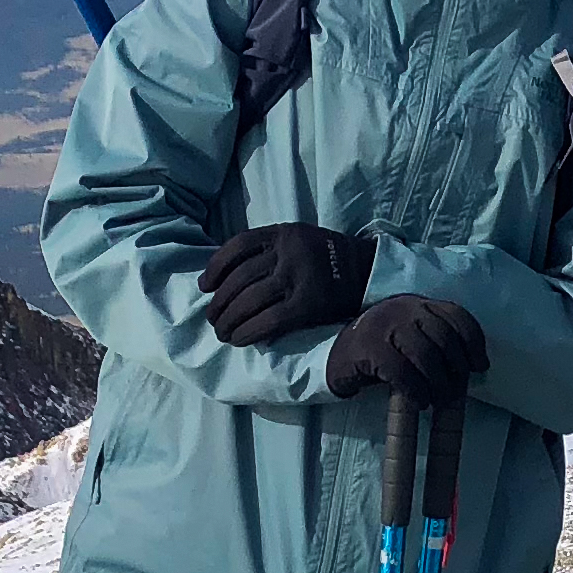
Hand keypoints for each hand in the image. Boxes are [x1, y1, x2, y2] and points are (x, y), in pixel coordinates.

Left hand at [198, 224, 373, 345]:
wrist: (367, 271)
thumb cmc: (324, 259)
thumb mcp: (297, 240)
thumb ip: (267, 251)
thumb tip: (222, 282)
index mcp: (283, 232)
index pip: (238, 246)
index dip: (215, 267)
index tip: (204, 287)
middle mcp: (288, 252)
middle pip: (239, 278)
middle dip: (220, 303)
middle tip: (212, 319)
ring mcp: (299, 277)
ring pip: (250, 300)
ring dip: (229, 320)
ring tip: (223, 333)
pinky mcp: (308, 304)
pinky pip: (269, 320)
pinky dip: (249, 332)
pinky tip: (240, 340)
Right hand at [324, 294, 488, 407]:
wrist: (335, 356)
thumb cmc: (381, 353)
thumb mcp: (411, 339)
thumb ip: (438, 343)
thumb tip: (472, 368)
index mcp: (419, 304)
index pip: (457, 316)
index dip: (474, 342)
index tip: (480, 366)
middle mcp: (404, 308)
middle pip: (445, 336)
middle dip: (456, 368)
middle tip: (456, 392)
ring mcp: (386, 325)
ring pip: (426, 354)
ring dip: (438, 383)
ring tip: (439, 400)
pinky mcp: (370, 347)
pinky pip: (402, 371)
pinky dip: (416, 390)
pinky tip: (420, 402)